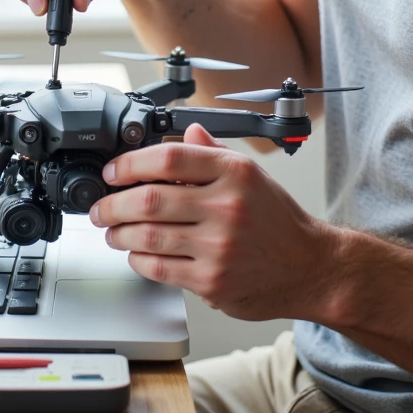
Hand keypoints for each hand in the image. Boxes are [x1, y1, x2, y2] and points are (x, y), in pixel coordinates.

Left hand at [89, 124, 337, 319]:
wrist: (311, 267)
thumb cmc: (279, 222)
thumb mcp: (253, 177)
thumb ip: (215, 155)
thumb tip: (188, 132)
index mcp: (235, 173)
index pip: (169, 156)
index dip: (130, 163)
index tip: (113, 172)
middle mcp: (227, 206)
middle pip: (150, 198)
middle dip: (113, 203)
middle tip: (101, 207)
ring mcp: (219, 246)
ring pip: (148, 235)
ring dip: (120, 234)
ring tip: (113, 231)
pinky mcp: (212, 280)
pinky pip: (159, 267)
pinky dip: (139, 259)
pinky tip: (136, 253)